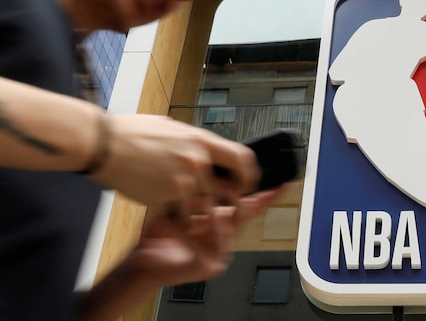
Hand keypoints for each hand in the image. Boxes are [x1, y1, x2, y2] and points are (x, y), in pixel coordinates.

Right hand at [89, 115, 258, 213]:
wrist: (104, 144)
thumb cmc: (131, 132)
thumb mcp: (170, 128)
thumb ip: (192, 141)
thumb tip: (205, 148)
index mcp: (201, 141)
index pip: (242, 158)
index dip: (249, 174)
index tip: (248, 183)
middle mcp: (197, 161)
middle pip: (231, 188)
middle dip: (232, 201)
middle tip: (226, 207)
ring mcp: (183, 181)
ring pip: (205, 207)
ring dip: (199, 213)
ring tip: (185, 208)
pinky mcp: (166, 198)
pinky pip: (182, 216)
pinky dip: (179, 219)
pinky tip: (169, 212)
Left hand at [124, 188, 283, 286]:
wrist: (142, 260)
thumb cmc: (160, 233)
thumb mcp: (181, 204)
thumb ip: (199, 188)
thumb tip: (208, 160)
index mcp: (221, 221)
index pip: (249, 204)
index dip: (267, 194)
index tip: (283, 183)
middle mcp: (225, 236)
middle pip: (243, 212)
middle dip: (238, 190)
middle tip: (234, 172)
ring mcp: (220, 252)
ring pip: (227, 225)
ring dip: (212, 205)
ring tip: (200, 189)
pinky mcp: (210, 265)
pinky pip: (214, 243)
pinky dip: (202, 227)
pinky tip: (190, 217)